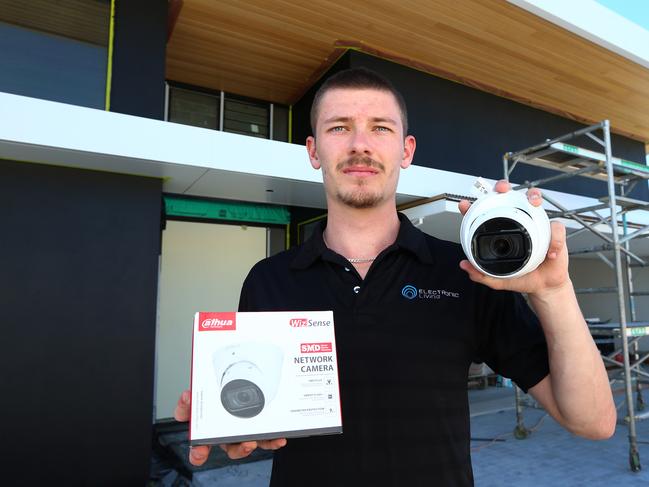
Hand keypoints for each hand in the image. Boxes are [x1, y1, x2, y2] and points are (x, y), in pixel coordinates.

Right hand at [173, 389, 287, 465]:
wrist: (234, 392)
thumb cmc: (211, 403)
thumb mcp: (195, 401)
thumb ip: (187, 402)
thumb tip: (187, 397)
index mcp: (210, 433)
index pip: (200, 448)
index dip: (199, 453)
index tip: (200, 453)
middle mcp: (227, 437)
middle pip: (232, 449)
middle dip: (239, 449)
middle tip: (246, 444)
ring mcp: (243, 434)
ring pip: (250, 445)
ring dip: (255, 445)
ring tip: (257, 441)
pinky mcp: (257, 431)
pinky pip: (265, 439)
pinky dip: (272, 440)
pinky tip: (278, 438)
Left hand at [458, 180, 569, 295]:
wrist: (545, 285)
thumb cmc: (522, 277)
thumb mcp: (498, 279)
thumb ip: (481, 274)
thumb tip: (464, 265)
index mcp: (501, 231)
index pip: (485, 213)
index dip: (475, 206)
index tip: (465, 205)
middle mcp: (517, 222)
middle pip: (508, 197)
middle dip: (503, 188)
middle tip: (500, 190)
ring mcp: (536, 224)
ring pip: (534, 200)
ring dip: (533, 196)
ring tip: (533, 203)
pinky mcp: (553, 232)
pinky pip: (555, 229)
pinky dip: (554, 240)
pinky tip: (550, 253)